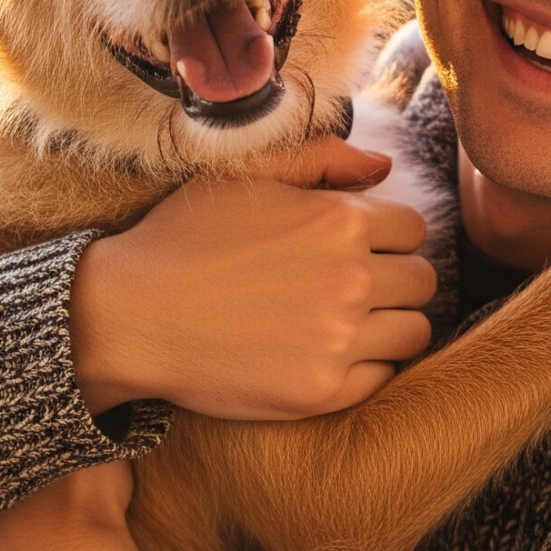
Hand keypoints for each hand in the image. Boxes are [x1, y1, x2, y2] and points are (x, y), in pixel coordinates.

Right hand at [71, 137, 436, 420]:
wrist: (128, 316)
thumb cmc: (184, 239)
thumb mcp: (248, 177)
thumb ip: (323, 159)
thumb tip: (385, 166)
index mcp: (340, 220)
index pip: (413, 228)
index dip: (385, 237)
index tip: (353, 249)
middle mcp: (350, 279)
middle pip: (423, 280)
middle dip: (394, 279)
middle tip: (349, 287)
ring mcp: (339, 339)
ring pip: (414, 331)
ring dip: (389, 324)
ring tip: (343, 322)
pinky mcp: (322, 391)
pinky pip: (383, 377)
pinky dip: (365, 366)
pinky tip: (323, 353)